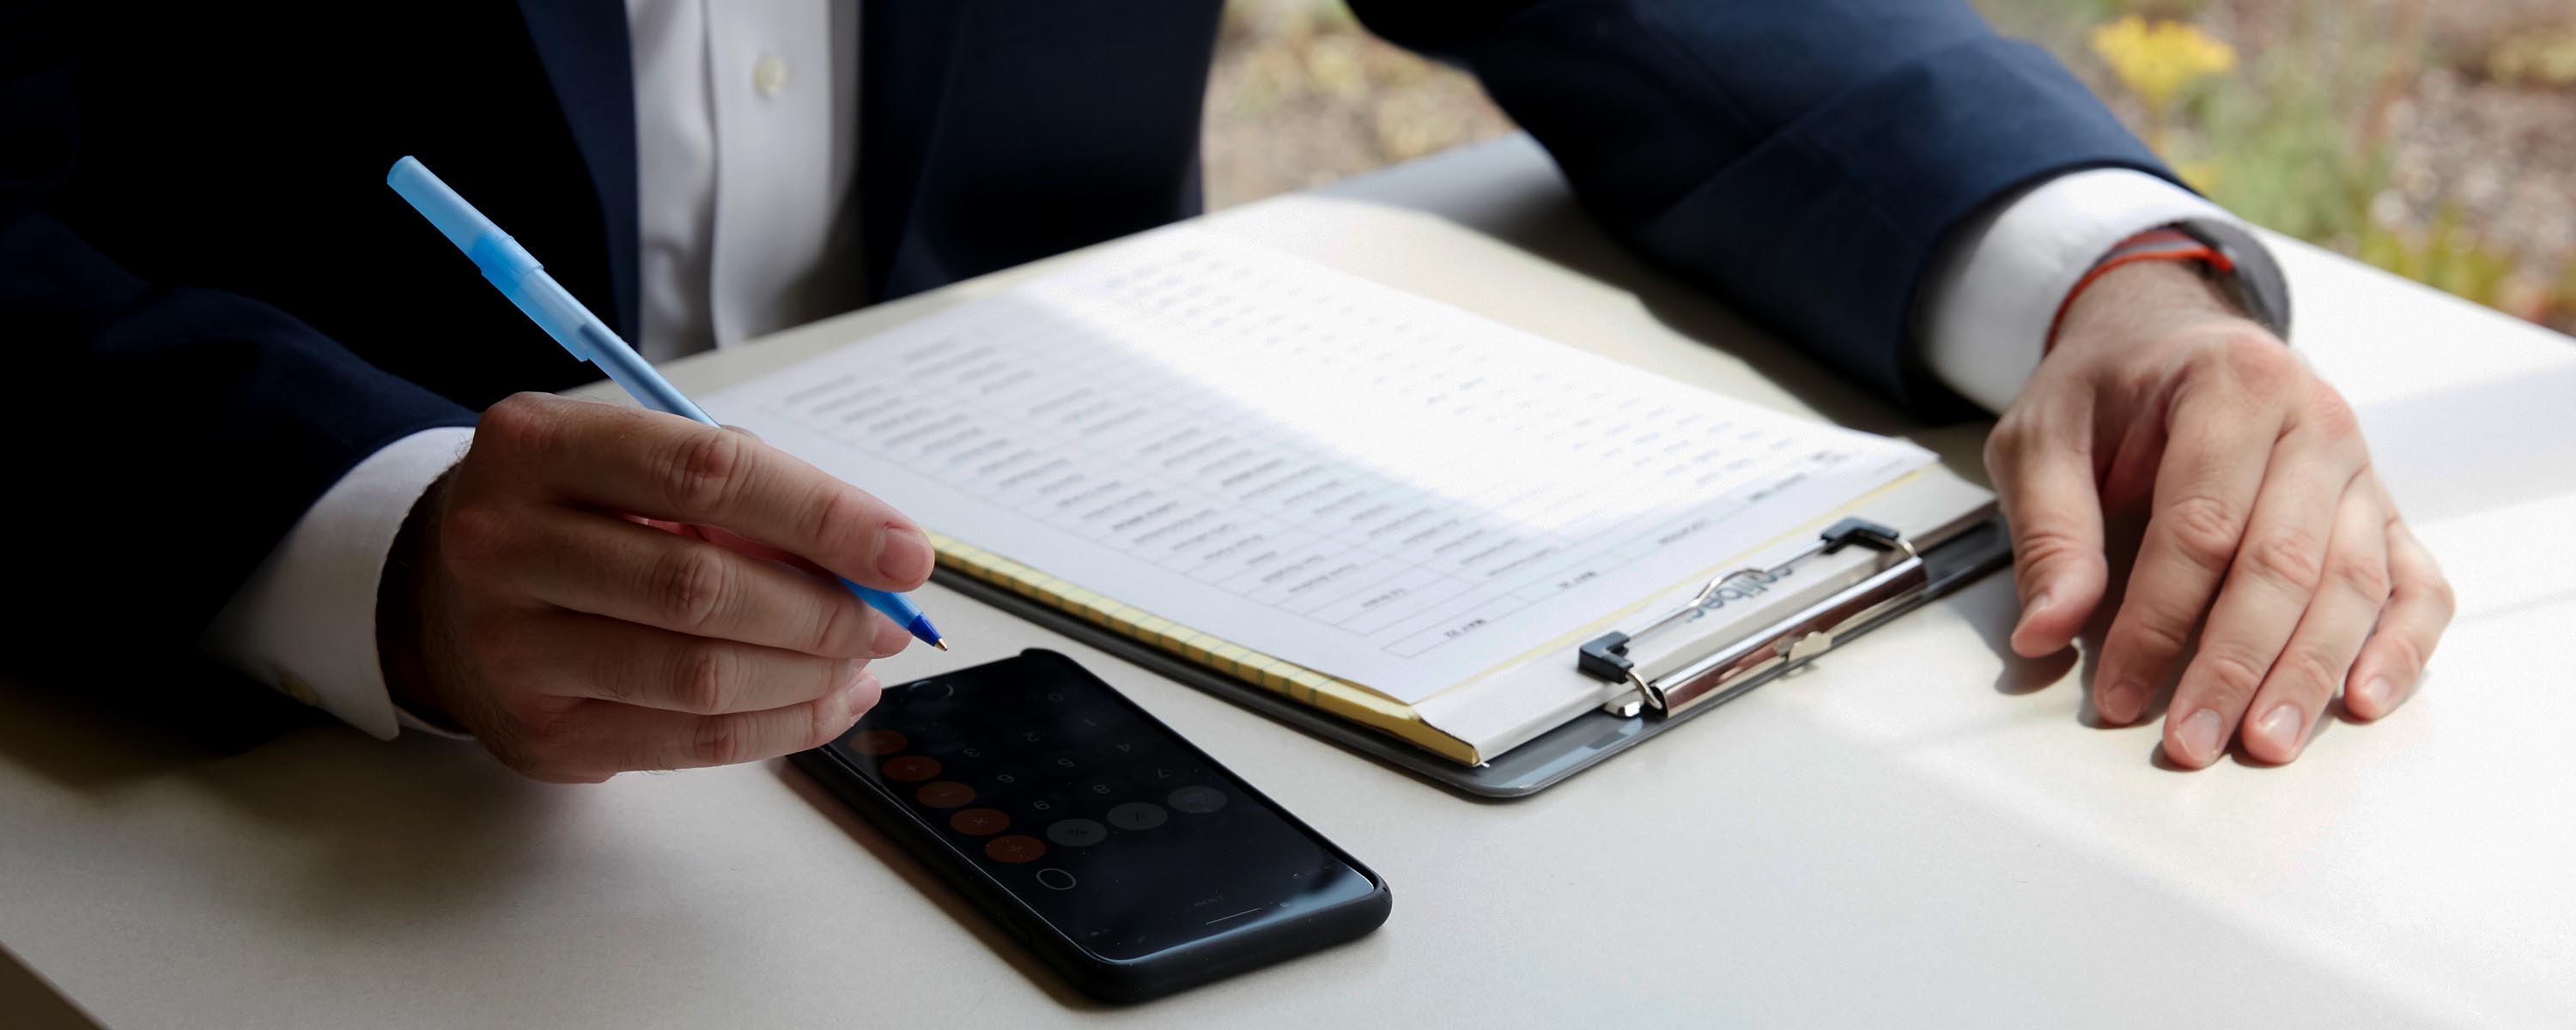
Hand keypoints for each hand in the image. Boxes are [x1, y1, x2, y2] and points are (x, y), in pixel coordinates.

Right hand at [378, 393, 936, 781]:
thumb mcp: (633, 462)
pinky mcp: (540, 732)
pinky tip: (825, 702)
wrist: (446, 597)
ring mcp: (513, 647)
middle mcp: (505, 543)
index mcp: (536, 445)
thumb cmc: (577, 514)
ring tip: (861, 661)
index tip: (905, 550)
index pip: (707, 474)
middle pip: (703, 586)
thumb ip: (742, 489)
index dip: (822, 516)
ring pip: (700, 676)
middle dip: (826, 609)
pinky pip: (689, 741)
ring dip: (810, 675)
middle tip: (890, 619)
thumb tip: (876, 558)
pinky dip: (781, 726)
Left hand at [1988, 261, 2453, 767]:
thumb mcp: (2042, 439)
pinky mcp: (2382, 512)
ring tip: (2265, 743)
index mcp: (2233, 383)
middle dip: (2235, 664)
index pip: (2201, 525)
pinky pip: (2413, 582)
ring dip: (2308, 672)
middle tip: (2193, 740)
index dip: (2157, 619)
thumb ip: (2050, 534)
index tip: (2117, 690)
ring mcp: (2360, 469)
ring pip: (2352, 584)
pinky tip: (2363, 698)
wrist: (2165, 339)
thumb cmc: (2108, 389)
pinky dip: (2400, 645)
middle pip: (2285, 563)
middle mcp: (2316, 422)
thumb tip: (2045, 631)